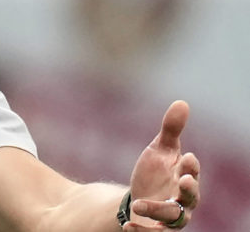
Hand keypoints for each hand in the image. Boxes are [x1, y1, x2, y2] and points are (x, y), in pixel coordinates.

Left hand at [124, 101, 200, 230]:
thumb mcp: (160, 150)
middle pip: (191, 198)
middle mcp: (182, 200)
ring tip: (138, 204)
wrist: (140, 196)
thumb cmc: (156, 172)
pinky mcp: (156, 229)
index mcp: (184, 177)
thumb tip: (182, 102)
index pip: (193, 172)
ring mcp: (170, 217)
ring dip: (157, 211)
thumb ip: (171, 130)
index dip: (192, 166)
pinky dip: (142, 231)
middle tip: (184, 181)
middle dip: (190, 190)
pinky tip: (128, 225)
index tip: (188, 157)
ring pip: (172, 219)